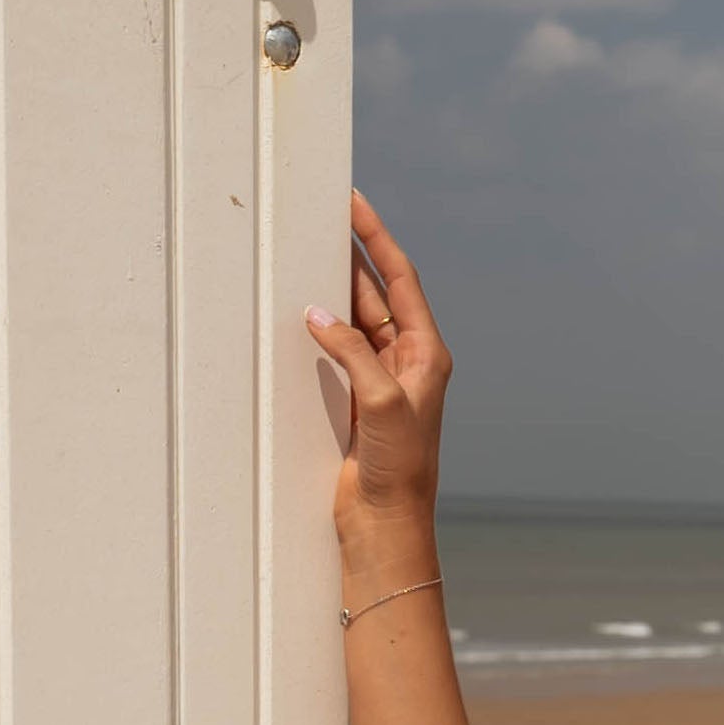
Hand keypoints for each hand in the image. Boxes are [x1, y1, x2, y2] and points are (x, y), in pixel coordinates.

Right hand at [305, 190, 448, 550]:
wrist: (386, 523)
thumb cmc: (398, 468)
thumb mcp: (380, 402)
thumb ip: (352, 353)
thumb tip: (316, 314)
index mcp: (426, 354)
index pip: (401, 279)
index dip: (377, 238)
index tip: (354, 202)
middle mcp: (406, 361)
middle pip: (376, 291)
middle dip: (352, 253)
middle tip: (322, 214)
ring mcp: (379, 379)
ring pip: (353, 318)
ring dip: (333, 285)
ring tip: (306, 246)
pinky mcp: (354, 400)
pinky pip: (335, 349)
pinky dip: (319, 326)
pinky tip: (297, 307)